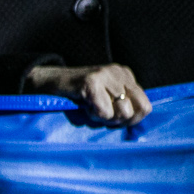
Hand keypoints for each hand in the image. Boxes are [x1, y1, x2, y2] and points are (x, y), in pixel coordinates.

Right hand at [23, 63, 151, 126]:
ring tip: (91, 108)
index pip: (145, 106)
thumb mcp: (107, 101)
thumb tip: (139, 120)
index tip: (113, 117)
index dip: (131, 120)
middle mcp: (119, 72)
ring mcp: (106, 74)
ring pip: (122, 111)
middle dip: (118, 120)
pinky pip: (104, 111)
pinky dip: (93, 115)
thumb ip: (124, 108)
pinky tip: (84, 105)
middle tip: (100, 114)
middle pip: (136, 110)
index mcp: (126, 76)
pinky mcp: (91, 81)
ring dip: (105, 118)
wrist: (48, 84)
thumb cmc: (79, 98)